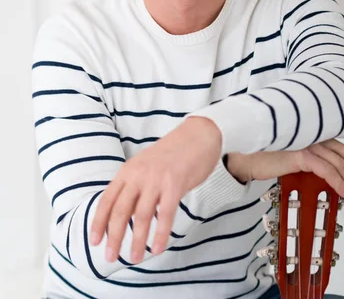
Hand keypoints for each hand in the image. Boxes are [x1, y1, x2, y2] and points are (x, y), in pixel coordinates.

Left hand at [90, 116, 220, 263]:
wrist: (197, 136)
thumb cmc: (172, 155)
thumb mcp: (146, 167)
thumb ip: (135, 188)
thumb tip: (124, 217)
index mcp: (128, 170)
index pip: (107, 199)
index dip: (99, 222)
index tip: (94, 242)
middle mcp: (139, 174)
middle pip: (121, 210)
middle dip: (114, 237)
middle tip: (110, 258)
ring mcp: (157, 179)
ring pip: (142, 216)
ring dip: (137, 240)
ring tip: (135, 258)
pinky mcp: (175, 184)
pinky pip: (165, 214)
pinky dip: (161, 234)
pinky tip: (158, 248)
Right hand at [227, 139, 343, 199]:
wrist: (242, 156)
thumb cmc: (261, 156)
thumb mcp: (289, 154)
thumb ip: (306, 156)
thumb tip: (323, 172)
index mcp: (309, 131)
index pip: (338, 145)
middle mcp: (311, 133)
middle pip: (343, 152)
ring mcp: (306, 142)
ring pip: (338, 163)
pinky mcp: (301, 154)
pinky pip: (328, 170)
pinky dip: (339, 182)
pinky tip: (343, 192)